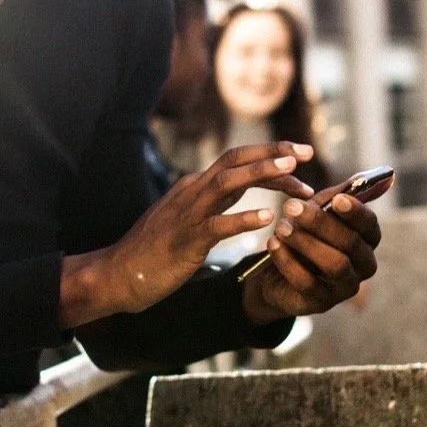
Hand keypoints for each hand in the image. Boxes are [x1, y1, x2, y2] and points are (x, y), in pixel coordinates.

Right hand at [67, 142, 317, 323]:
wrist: (119, 273)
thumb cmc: (155, 251)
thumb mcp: (186, 219)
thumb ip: (212, 205)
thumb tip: (240, 196)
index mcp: (195, 186)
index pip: (237, 160)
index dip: (269, 156)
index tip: (299, 158)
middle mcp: (192, 191)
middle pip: (236, 160)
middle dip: (273, 153)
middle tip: (306, 152)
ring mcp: (188, 214)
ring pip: (228, 183)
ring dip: (262, 174)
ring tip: (293, 173)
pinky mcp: (186, 240)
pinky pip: (217, 225)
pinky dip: (243, 219)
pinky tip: (267, 219)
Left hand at [242, 186, 382, 323]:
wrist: (275, 272)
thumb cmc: (304, 235)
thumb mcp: (318, 211)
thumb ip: (341, 194)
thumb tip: (386, 175)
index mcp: (367, 239)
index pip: (370, 225)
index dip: (355, 212)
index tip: (337, 200)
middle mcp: (363, 265)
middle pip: (350, 243)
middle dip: (320, 223)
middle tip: (290, 207)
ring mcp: (344, 287)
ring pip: (334, 265)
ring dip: (306, 243)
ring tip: (281, 227)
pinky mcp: (322, 303)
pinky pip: (307, 282)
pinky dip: (288, 261)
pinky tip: (273, 245)